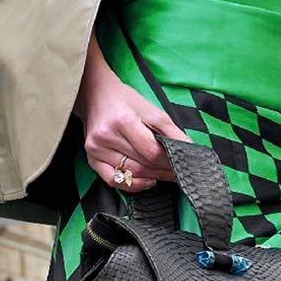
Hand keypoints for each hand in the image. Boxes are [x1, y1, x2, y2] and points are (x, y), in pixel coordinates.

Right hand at [77, 38, 188, 190]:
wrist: (95, 95)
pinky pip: (113, 181)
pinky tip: (146, 180)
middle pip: (141, 164)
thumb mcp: (152, 110)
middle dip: (163, 171)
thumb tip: (189, 149)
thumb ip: (171, 131)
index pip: (151, 151)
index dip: (169, 161)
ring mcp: (96, 149)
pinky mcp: (91, 158)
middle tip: (177, 173)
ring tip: (165, 175)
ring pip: (130, 174)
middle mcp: (106, 136)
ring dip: (152, 178)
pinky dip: (132, 185)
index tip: (182, 164)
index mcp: (123, 121)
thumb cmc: (125, 101)